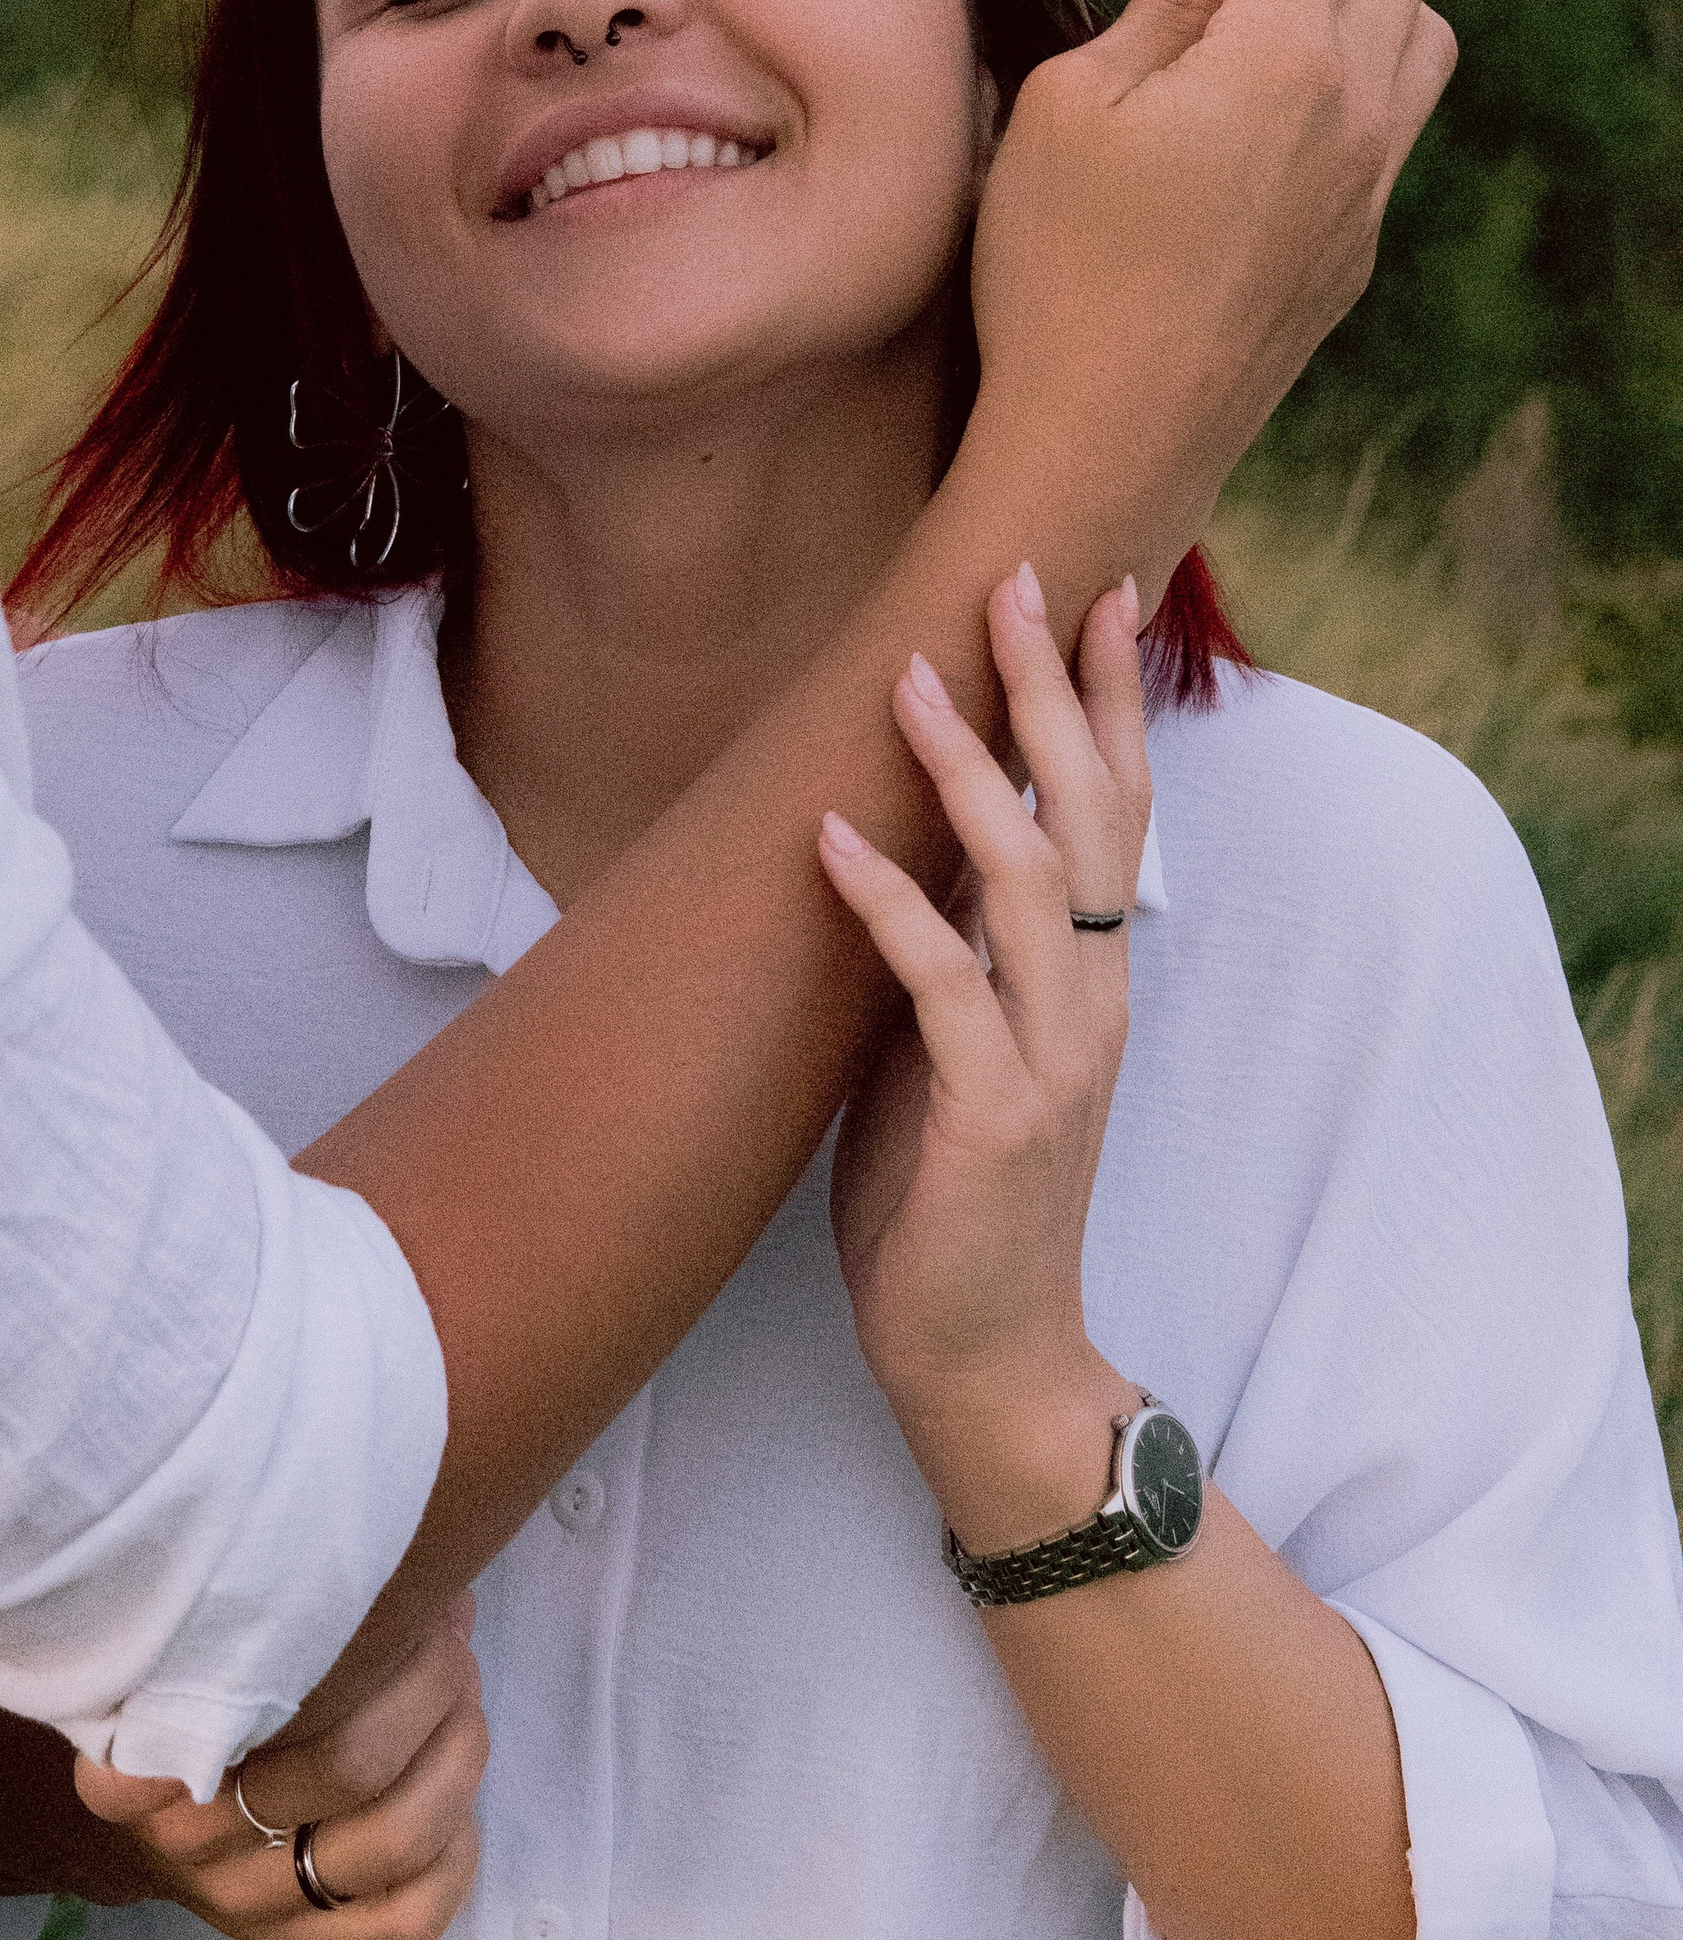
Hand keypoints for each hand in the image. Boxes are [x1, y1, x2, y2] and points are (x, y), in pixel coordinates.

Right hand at [70, 1595, 485, 1939]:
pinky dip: (458, 1844)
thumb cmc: (187, 1693)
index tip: (376, 1592)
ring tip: (460, 1685)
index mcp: (139, 1756)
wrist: (152, 1817)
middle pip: (349, 1764)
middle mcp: (189, 1841)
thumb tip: (410, 1548)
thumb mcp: (181, 1640)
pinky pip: (415, 1911)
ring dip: (455, 1747)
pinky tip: (448, 1780)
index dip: (345, 1647)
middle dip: (426, 1678)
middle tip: (441, 1631)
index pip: (241, 1707)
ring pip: (395, 1837)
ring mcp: (251, 1903)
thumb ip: (259, 1600)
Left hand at [820, 569, 1149, 1545]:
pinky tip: (826, 839)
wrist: (989, 1361)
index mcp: (1085, 978)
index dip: (1110, 702)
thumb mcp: (953, 1046)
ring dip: (965, 772)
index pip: (1114, 810)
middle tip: (1017, 578)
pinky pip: (939, 987)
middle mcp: (1087, 1000)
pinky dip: (884, 904)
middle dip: (1055, 692)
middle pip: (1088, 814)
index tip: (1099, 592)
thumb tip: (897, 843)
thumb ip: (948, 952)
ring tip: (909, 676)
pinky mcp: (996, 1117)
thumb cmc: (955, 1200)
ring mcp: (1052, 1057)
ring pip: (1024, 880)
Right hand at [966, 0, 1454, 594]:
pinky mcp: (1357, 237)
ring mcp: (1371, 178)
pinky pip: (1404, 95)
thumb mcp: (1072, 109)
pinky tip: (1303, 37)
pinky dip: (1372, 23)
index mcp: (1285, 60)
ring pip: (1420, 10)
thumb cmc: (1057, 272)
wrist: (1107, 440)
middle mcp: (1359, 108)